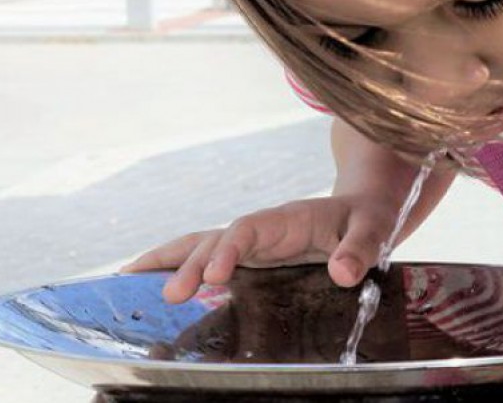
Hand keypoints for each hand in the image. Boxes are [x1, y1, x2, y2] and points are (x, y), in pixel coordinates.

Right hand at [120, 194, 401, 303]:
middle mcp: (260, 229)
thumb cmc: (369, 217)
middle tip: (169, 295)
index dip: (227, 250)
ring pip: (200, 246)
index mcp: (285, 218)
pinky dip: (176, 267)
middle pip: (214, 240)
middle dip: (189, 264)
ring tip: (128, 281)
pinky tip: (148, 283)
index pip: (246, 230)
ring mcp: (250, 243)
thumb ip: (360, 249)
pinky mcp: (249, 258)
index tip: (214, 277)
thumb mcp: (374, 229)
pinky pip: (207, 259)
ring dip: (167, 261)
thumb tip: (343, 273)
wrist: (366, 208)